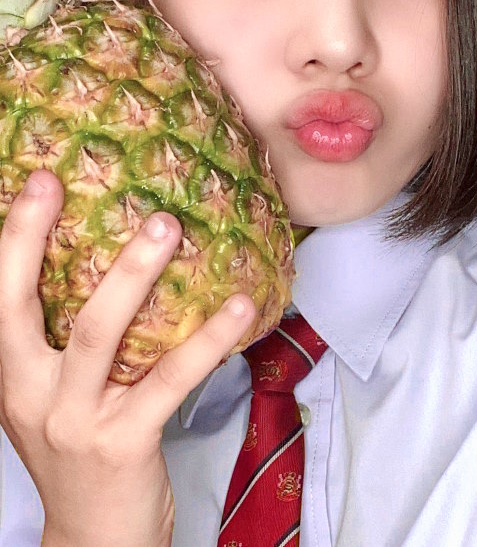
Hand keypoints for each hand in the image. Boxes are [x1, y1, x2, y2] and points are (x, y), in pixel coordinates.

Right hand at [0, 169, 256, 546]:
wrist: (93, 538)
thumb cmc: (80, 452)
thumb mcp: (53, 397)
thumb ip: (66, 341)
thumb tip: (117, 262)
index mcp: (13, 374)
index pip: (2, 297)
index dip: (16, 237)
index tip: (40, 182)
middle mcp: (31, 394)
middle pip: (29, 307)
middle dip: (45, 241)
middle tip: (72, 182)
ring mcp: (74, 420)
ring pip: (100, 334)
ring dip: (135, 276)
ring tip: (169, 227)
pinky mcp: (123, 442)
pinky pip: (168, 380)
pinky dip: (205, 340)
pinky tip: (235, 307)